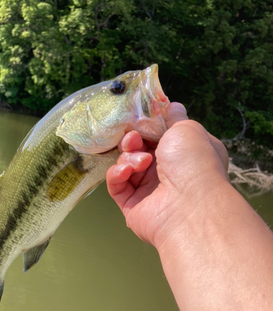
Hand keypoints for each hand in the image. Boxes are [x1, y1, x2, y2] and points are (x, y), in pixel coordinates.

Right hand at [106, 103, 228, 248]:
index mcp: (184, 154)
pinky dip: (117, 174)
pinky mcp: (132, 204)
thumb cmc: (194, 163)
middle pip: (139, 148)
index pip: (159, 136)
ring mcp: (149, 190)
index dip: (147, 126)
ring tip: (142, 163)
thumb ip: (173, 117)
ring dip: (129, 157)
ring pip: (126, 164)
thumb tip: (171, 105)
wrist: (189, 205)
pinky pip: (116, 184)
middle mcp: (168, 172)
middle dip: (134, 140)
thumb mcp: (186, 129)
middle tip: (136, 140)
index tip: (140, 119)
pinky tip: (127, 172)